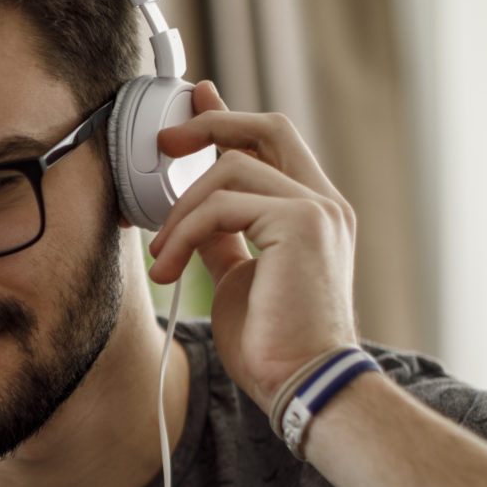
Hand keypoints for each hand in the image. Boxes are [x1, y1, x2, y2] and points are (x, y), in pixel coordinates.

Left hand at [145, 81, 359, 413]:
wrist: (303, 384)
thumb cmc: (274, 345)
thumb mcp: (238, 278)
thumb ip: (222, 239)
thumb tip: (189, 216)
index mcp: (314, 213)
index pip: (273, 144)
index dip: (230, 119)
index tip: (195, 102)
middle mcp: (324, 203)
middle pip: (267, 127)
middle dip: (210, 123)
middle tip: (164, 143)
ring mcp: (317, 209)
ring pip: (230, 169)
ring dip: (180, 211)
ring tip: (162, 259)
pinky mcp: (301, 224)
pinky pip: (222, 205)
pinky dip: (184, 232)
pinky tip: (168, 269)